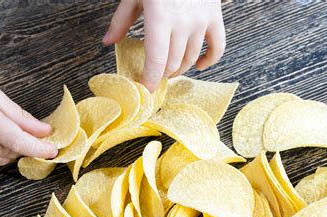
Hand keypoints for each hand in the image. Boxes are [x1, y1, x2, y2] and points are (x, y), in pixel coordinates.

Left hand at [103, 0, 225, 90]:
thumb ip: (121, 21)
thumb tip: (108, 42)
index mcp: (160, 18)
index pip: (157, 60)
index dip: (150, 80)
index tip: (145, 90)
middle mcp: (183, 23)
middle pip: (172, 63)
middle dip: (161, 74)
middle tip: (153, 76)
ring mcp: (201, 20)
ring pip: (190, 58)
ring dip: (178, 68)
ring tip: (169, 70)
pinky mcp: (214, 17)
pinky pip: (218, 46)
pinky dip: (210, 60)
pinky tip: (199, 66)